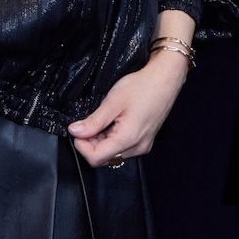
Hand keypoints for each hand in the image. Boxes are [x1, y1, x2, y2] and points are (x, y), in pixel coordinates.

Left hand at [67, 51, 188, 167]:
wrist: (165, 79)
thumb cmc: (142, 87)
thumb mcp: (112, 102)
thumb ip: (93, 121)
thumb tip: (74, 131)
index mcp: (128, 139)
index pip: (96, 159)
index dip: (81, 146)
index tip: (78, 130)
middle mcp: (137, 148)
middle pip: (104, 158)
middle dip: (91, 143)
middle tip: (88, 122)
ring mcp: (143, 146)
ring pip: (113, 153)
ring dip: (101, 140)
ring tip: (103, 119)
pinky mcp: (145, 141)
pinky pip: (123, 148)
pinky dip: (112, 138)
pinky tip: (113, 121)